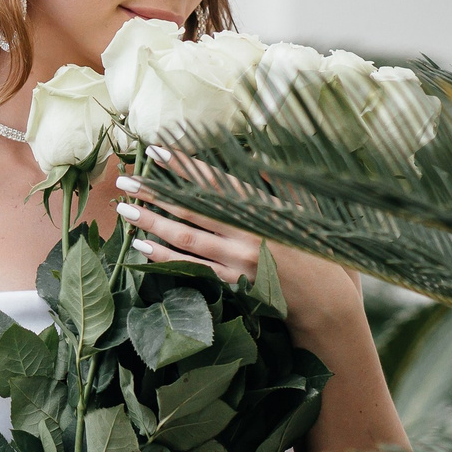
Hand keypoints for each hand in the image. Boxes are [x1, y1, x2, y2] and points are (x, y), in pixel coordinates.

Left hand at [114, 169, 363, 339]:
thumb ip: (277, 184)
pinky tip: (141, 247)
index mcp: (263, 208)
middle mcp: (246, 233)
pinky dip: (163, 257)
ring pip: (184, 238)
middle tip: (125, 179)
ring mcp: (236, 260)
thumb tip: (253, 157)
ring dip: (151, 222)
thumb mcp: (302, 209)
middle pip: (190, 209)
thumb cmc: (316, 250)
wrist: (327, 302)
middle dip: (155, 192)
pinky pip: (190, 267)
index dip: (183, 164)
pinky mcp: (231, 283)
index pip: (214, 181)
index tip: (156, 149)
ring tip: (124, 210)